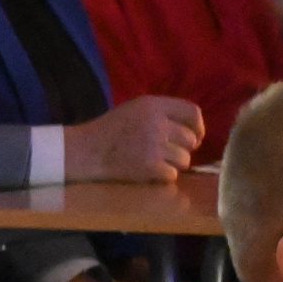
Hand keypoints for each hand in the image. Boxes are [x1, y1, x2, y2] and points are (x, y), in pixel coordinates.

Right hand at [66, 96, 203, 182]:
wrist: (85, 151)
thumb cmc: (110, 131)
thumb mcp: (135, 110)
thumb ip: (162, 113)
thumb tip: (195, 131)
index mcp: (152, 105)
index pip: (192, 112)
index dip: (198, 127)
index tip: (194, 137)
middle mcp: (157, 123)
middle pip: (191, 139)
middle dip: (182, 148)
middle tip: (165, 152)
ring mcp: (154, 145)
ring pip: (185, 160)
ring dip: (172, 164)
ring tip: (153, 161)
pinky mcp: (150, 166)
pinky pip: (173, 175)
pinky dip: (162, 177)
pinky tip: (147, 171)